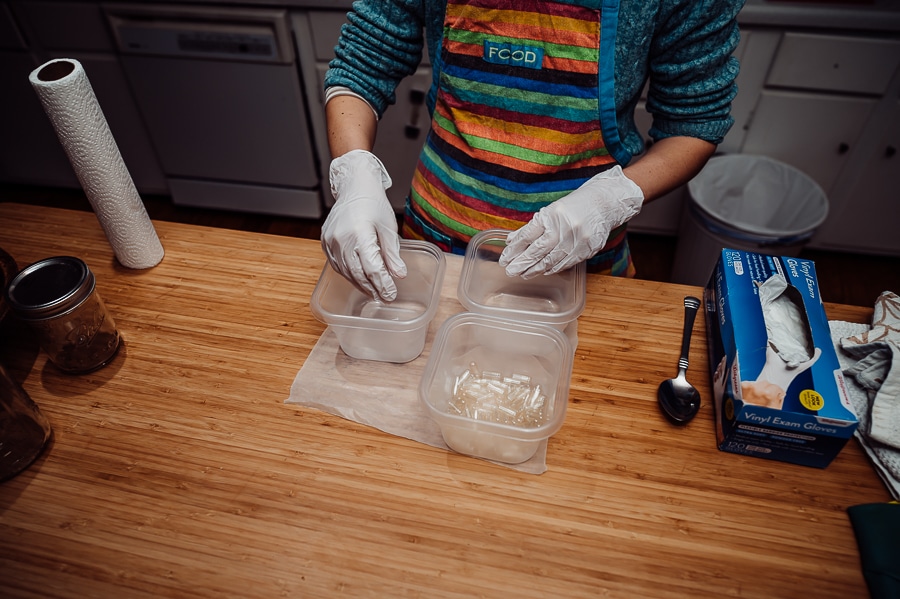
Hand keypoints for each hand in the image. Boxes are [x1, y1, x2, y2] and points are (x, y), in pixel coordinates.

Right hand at [321, 150, 406, 301]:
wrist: (354, 186)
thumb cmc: (373, 203)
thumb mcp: (389, 227)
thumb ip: (392, 253)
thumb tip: (399, 274)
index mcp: (360, 233)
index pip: (372, 267)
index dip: (382, 284)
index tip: (391, 294)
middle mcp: (342, 238)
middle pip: (358, 273)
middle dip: (373, 288)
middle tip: (384, 298)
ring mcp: (331, 240)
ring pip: (346, 271)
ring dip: (360, 284)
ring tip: (373, 292)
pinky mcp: (325, 241)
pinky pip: (337, 264)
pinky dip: (349, 274)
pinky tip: (359, 280)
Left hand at [499, 165, 643, 277]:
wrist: (604, 204)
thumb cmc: (575, 206)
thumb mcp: (550, 212)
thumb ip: (530, 228)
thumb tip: (511, 241)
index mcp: (551, 216)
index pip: (527, 236)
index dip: (514, 250)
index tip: (504, 259)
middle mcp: (564, 228)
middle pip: (537, 251)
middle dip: (522, 264)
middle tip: (510, 271)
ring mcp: (577, 240)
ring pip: (551, 260)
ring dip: (535, 269)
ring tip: (524, 274)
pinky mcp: (587, 249)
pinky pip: (566, 263)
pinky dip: (552, 269)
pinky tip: (543, 271)